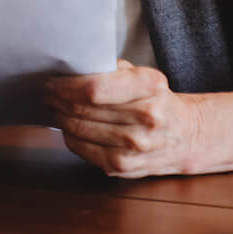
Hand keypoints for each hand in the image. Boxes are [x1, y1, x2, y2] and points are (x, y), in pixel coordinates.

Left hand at [45, 60, 211, 177]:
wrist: (186, 135)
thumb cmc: (154, 99)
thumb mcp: (140, 75)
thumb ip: (108, 68)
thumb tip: (69, 68)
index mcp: (150, 86)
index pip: (94, 88)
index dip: (65, 85)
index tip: (52, 81)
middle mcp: (148, 117)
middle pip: (82, 108)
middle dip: (57, 100)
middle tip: (46, 93)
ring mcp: (137, 145)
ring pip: (79, 129)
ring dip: (61, 117)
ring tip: (54, 108)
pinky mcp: (125, 165)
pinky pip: (83, 150)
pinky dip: (69, 137)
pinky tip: (68, 128)